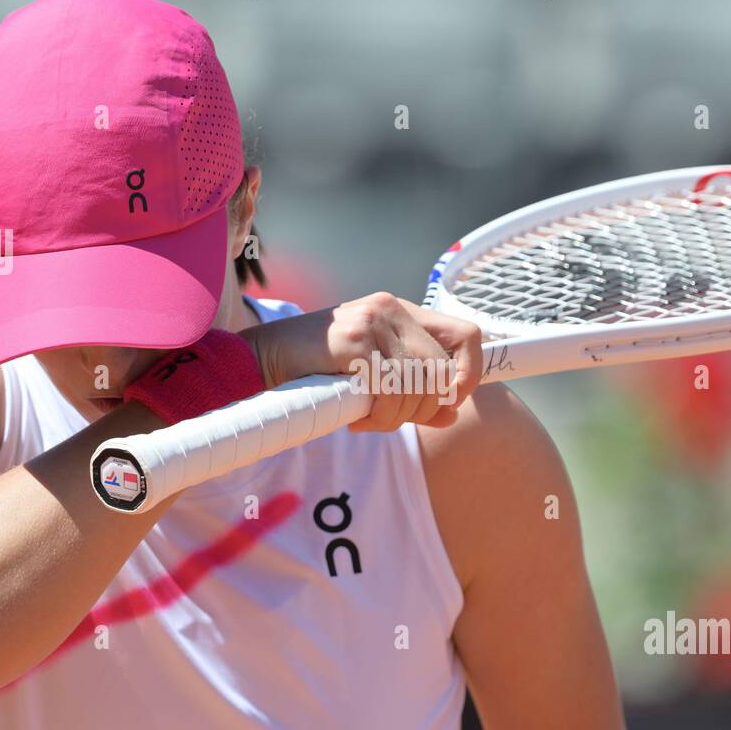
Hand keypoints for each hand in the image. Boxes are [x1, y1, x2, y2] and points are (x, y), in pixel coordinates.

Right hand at [238, 292, 481, 430]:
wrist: (261, 359)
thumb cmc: (314, 370)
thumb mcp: (372, 378)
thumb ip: (413, 391)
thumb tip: (452, 414)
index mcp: (402, 312)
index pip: (467, 335)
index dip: (469, 375)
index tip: (448, 403)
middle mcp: (392, 309)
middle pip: (442, 370)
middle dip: (424, 408)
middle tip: (388, 420)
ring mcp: (372, 322)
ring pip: (417, 383)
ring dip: (396, 416)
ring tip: (366, 420)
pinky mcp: (354, 340)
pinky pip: (388, 389)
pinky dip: (377, 416)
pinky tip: (354, 417)